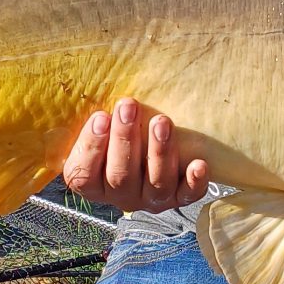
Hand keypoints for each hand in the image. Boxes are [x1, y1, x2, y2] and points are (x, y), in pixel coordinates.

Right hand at [62, 98, 209, 213]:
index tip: (100, 116)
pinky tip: (199, 164)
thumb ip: (95, 119)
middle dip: (125, 139)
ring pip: (156, 183)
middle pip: (120, 177)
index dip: (92, 147)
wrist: (146, 154)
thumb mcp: (100, 128)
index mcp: (94, 183)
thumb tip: (90, 85)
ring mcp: (151, 198)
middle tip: (128, 106)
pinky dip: (194, 182)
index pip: (84, 174)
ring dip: (159, 152)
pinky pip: (188, 195)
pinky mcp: (179, 196)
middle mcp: (122, 196)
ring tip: (161, 122)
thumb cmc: (116, 134)